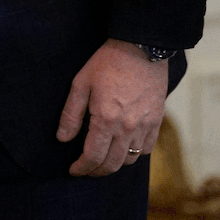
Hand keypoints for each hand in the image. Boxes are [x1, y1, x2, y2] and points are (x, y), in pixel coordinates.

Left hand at [56, 39, 168, 175]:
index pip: (93, 156)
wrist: (140, 48)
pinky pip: (147, 149)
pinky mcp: (157, 120)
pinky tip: (124, 148)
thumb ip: (71, 114)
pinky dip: (134, 154)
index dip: (81, 168)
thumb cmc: (107, 62)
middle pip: (111, 164)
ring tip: (103, 159)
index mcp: (106, 119)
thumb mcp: (81, 83)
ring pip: (129, 159)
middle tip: (86, 169)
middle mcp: (127, 128)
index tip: (73, 170)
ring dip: (114, 164)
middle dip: (96, 171)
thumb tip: (62, 138)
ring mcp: (144, 126)